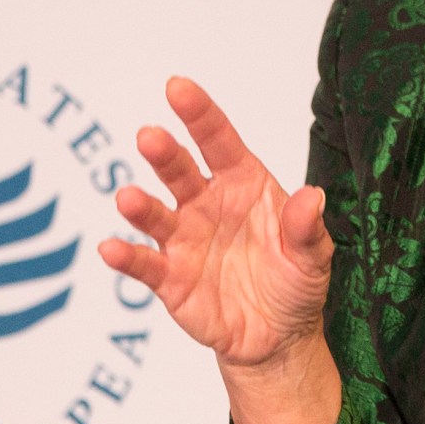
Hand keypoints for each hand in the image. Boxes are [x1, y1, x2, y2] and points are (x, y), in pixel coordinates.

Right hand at [97, 76, 333, 373]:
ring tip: (130, 198)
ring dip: (140, 205)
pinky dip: (126, 257)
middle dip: (164, 153)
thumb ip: (306, 228)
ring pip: (156, 215)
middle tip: (150, 136)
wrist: (278, 336)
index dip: (199, 114)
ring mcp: (184, 239)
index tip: (177, 87)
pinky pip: (144, 264)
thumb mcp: (313, 256)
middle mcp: (206, 204)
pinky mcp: (169, 279)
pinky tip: (111, 248)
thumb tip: (311, 197)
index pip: (218, 142)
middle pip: (180, 171)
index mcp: (243, 185)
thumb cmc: (295, 281)